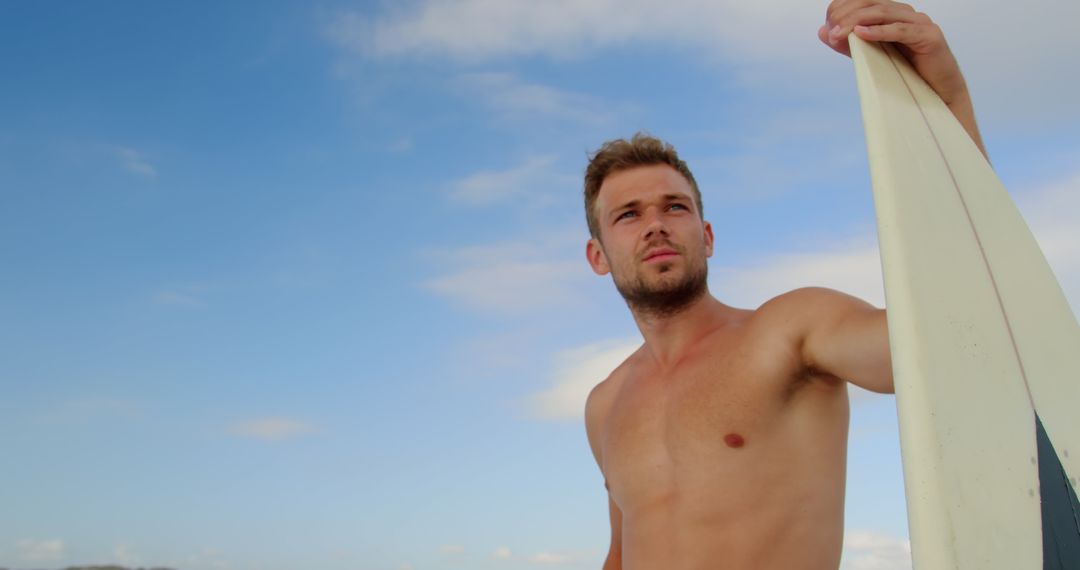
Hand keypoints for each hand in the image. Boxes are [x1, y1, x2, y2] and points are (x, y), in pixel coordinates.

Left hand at [819, 0, 985, 156]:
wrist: (937, 95)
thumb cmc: (905, 75)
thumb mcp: (869, 56)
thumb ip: (847, 44)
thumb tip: (822, 31)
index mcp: (890, 14)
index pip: (862, 0)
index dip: (841, 9)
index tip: (828, 28)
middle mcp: (904, 13)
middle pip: (870, 3)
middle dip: (846, 15)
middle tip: (831, 32)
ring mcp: (918, 22)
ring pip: (883, 13)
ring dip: (857, 22)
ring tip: (839, 34)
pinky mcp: (929, 36)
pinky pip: (901, 30)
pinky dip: (880, 31)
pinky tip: (861, 34)